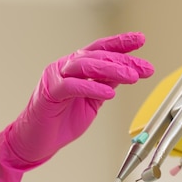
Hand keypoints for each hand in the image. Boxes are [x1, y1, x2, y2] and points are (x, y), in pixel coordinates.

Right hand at [0, 32, 153, 181]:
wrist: (36, 142)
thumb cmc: (60, 123)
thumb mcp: (91, 102)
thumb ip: (104, 85)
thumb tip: (126, 71)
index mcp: (75, 68)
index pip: (100, 49)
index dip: (120, 43)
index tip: (141, 39)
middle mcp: (64, 67)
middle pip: (97, 56)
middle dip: (124, 60)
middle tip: (145, 68)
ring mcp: (55, 77)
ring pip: (85, 66)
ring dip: (112, 70)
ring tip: (132, 77)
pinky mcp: (49, 92)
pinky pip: (72, 86)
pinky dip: (92, 87)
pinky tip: (108, 93)